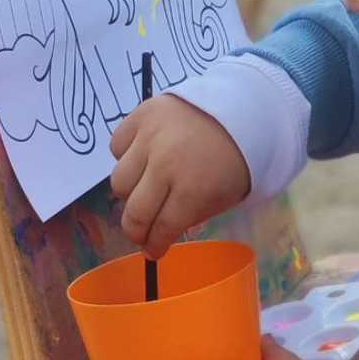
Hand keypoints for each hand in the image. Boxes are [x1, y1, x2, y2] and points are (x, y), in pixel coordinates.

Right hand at [110, 94, 249, 257]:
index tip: (152, 251)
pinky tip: (142, 157)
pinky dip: (126, 156)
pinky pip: (117, 146)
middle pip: (134, 212)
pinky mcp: (140, 115)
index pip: (161, 229)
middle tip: (140, 233)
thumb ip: (193, 217)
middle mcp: (165, 165)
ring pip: (118, 182)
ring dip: (129, 192)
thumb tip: (160, 236)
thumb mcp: (225, 196)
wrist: (241, 107)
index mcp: (193, 190)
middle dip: (136, 231)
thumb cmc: (235, 158)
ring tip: (144, 189)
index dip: (154, 246)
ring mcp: (149, 138)